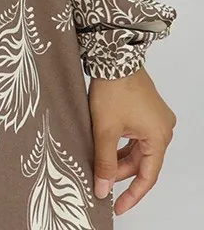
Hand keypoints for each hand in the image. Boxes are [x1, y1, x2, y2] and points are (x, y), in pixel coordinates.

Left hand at [89, 65, 175, 215]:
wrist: (113, 56)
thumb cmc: (113, 88)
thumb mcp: (105, 130)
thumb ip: (104, 162)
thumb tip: (103, 188)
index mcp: (159, 136)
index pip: (147, 176)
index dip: (131, 195)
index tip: (117, 206)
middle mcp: (163, 128)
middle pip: (142, 162)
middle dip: (121, 173)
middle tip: (101, 183)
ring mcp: (156, 118)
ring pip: (138, 149)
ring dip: (120, 158)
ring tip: (100, 166)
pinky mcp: (147, 110)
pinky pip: (137, 136)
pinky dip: (123, 144)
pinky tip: (107, 148)